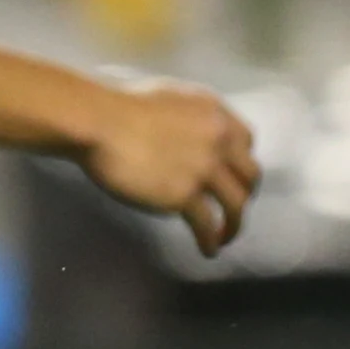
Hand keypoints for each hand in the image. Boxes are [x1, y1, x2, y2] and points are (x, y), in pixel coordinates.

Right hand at [77, 79, 260, 257]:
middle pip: (249, 176)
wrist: (100, 123)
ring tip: (224, 238)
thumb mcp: (170, 99)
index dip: (240, 162)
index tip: (231, 175)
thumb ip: (191, 119)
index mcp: (215, 113)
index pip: (247, 142)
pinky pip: (208, 225)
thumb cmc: (119, 107)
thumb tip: (189, 139)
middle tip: (232, 208)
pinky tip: (207, 250)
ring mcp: (204, 168)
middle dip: (244, 195)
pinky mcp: (185, 194)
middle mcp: (219, 140)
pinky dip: (210, 241)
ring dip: (234, 225)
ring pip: (236, 204)